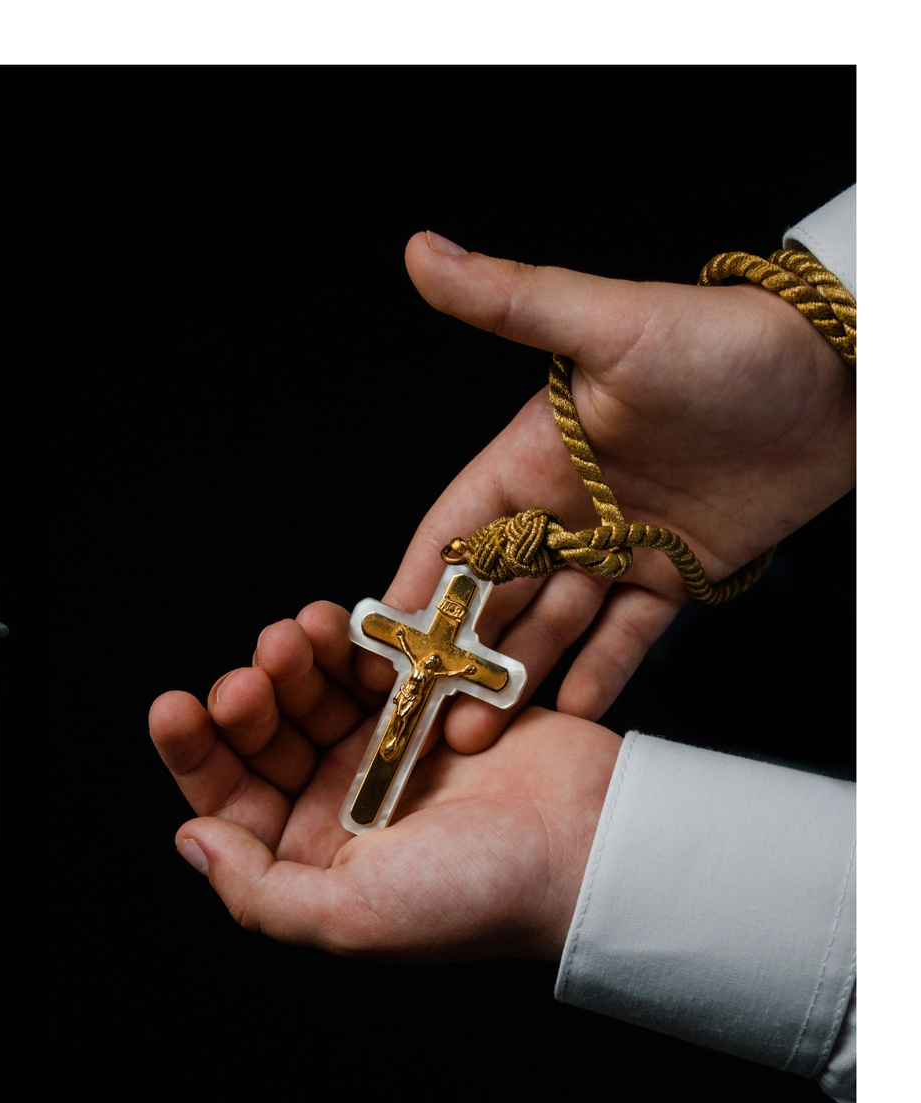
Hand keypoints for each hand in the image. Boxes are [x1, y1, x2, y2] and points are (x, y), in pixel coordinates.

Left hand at [148, 601, 622, 960]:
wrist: (594, 848)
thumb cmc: (477, 895)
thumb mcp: (352, 917)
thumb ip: (258, 891)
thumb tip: (190, 838)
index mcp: (309, 859)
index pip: (226, 798)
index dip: (194, 752)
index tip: (175, 707)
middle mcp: (337, 806)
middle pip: (263, 737)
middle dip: (248, 695)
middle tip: (256, 670)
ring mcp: (382, 754)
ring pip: (310, 692)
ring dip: (294, 659)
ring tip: (300, 634)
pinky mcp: (429, 707)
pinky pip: (372, 664)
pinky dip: (350, 644)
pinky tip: (341, 628)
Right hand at [375, 232, 854, 753]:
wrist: (845, 372)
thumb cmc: (725, 339)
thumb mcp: (608, 321)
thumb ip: (510, 298)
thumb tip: (420, 251)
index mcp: (530, 455)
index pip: (452, 534)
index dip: (413, 586)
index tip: (377, 641)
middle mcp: (567, 504)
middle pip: (495, 593)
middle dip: (457, 653)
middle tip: (427, 714)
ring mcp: (622, 540)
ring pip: (554, 622)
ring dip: (516, 674)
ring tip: (485, 731)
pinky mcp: (679, 570)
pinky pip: (627, 633)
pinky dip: (598, 671)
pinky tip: (565, 712)